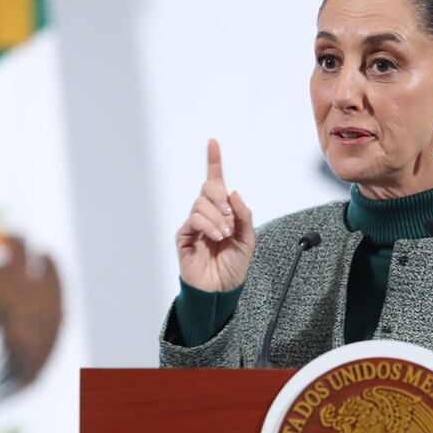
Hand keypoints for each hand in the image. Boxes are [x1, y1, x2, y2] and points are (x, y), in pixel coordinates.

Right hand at [176, 139, 254, 291]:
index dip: (214, 161)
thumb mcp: (248, 239)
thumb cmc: (233, 266)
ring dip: (217, 217)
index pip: (216, 181)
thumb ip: (243, 215)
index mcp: (223, 211)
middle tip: (230, 215)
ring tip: (225, 235)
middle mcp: (207, 214)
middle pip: (209, 187)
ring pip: (201, 203)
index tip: (213, 142)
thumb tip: (234, 192)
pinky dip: (208, 225)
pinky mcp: (185, 236)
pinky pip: (194, 220)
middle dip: (220, 196)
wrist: (221, 290)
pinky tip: (217, 236)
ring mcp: (194, 224)